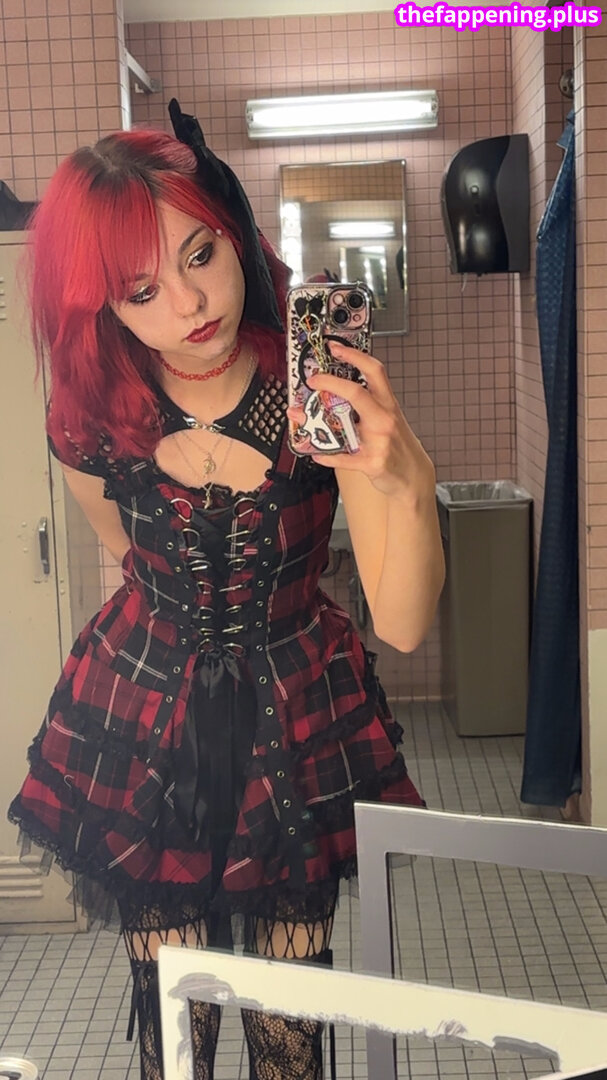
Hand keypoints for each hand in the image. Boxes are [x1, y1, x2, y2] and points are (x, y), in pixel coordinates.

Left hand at [287, 341, 435, 500]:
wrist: (414, 475)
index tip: (335, 348)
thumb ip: (368, 407)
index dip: (354, 356)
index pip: (374, 371)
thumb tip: (336, 396)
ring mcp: (379, 441)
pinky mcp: (372, 463)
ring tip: (300, 417)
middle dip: (330, 382)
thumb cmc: (399, 446)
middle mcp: (384, 419)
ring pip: (344, 427)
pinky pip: (342, 458)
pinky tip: (316, 452)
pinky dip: (325, 455)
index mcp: (388, 405)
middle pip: (357, 393)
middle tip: (313, 379)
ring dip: (316, 422)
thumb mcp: (390, 420)